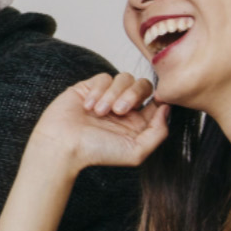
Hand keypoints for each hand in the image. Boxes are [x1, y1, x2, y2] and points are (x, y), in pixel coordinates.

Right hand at [26, 73, 169, 176]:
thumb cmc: (97, 152)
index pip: (156, 101)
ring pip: (124, 78)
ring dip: (113, 94)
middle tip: (119, 111)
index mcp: (137, 123)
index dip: (158, 99)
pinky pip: (104, 78)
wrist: (63, 145)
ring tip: (100, 112)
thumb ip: (158, 132)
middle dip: (134, 94)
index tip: (154, 103)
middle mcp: (123, 108)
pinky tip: (88, 107)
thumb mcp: (136, 151)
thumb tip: (166, 108)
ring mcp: (106, 96)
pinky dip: (98, 91)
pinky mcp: (89, 88)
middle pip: (143, 85)